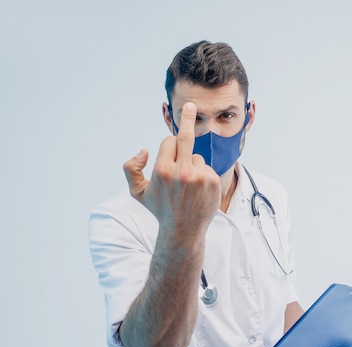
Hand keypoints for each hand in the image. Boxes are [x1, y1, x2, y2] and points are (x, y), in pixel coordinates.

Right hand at [123, 102, 220, 234]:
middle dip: (187, 117)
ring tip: (188, 188)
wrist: (183, 230)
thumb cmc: (160, 209)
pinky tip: (198, 192)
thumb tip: (144, 150)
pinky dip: (203, 176)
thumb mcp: (137, 192)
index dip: (169, 148)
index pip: (169, 141)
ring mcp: (199, 176)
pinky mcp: (213, 181)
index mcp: (162, 169)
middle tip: (190, 104)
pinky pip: (208, 168)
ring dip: (192, 167)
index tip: (170, 152)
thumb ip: (131, 168)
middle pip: (186, 136)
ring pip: (197, 158)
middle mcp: (181, 171)